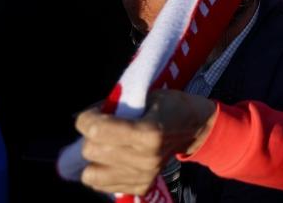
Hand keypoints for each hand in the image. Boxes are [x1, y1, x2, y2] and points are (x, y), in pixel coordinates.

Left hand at [76, 89, 215, 194]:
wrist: (196, 128)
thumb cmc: (171, 106)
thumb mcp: (149, 96)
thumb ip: (118, 106)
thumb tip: (88, 115)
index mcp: (148, 133)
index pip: (97, 131)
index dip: (86, 119)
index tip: (92, 113)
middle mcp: (144, 159)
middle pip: (91, 151)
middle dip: (90, 136)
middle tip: (102, 127)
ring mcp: (142, 176)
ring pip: (91, 173)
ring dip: (94, 157)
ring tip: (106, 145)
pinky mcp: (141, 186)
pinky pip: (101, 185)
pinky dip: (102, 172)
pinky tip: (113, 159)